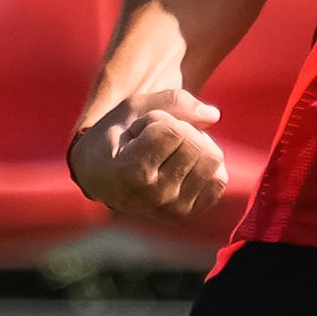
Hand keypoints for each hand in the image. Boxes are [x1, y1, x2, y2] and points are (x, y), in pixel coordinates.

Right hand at [68, 88, 227, 225]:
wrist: (98, 178)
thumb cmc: (114, 138)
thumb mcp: (131, 109)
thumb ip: (172, 102)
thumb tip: (214, 116)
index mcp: (132, 171)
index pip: (174, 131)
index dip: (159, 119)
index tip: (137, 131)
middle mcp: (154, 195)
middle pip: (198, 146)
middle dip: (182, 131)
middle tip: (154, 141)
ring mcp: (172, 209)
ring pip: (214, 162)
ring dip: (195, 147)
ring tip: (168, 153)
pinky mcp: (186, 213)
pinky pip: (218, 180)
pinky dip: (205, 166)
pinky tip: (181, 166)